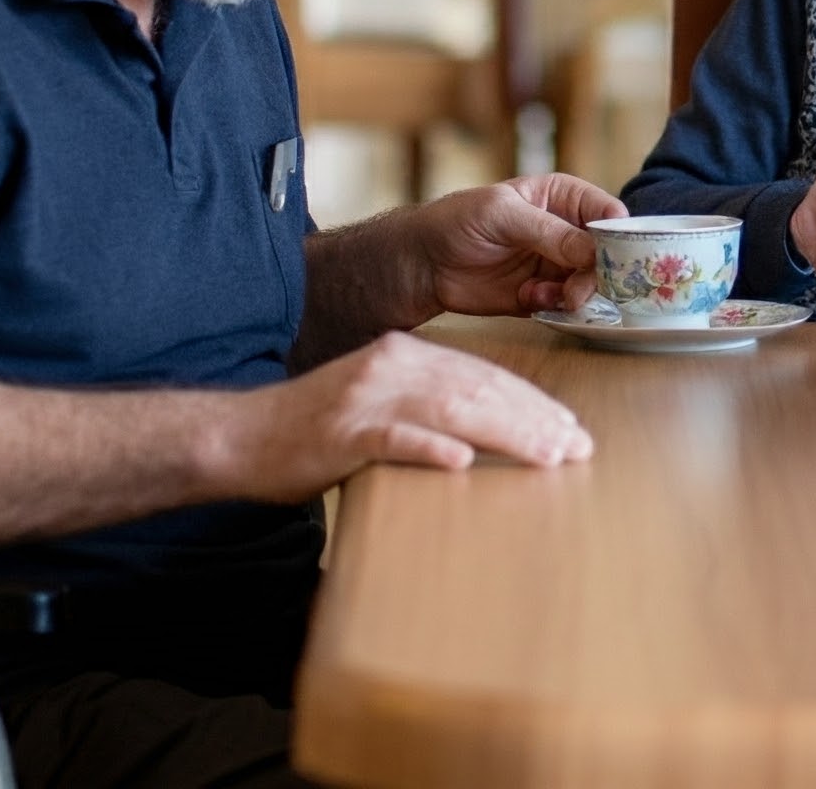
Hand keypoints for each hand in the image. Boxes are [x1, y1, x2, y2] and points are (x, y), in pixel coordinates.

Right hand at [228, 331, 592, 496]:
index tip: (571, 428)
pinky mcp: (341, 430)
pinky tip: (460, 461)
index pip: (485, 376)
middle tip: (576, 447)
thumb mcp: (380, 405)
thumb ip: (428, 408)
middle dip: (535, 419)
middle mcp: (393, 364)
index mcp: (407, 354)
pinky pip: (392, 438)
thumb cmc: (315, 430)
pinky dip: (428, 448)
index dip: (533, 402)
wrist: (239, 436)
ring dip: (506, 433)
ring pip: (452, 409)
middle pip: (480, 389)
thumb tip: (487, 435)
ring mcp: (367, 396)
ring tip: (546, 455)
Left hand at [407, 174, 625, 318]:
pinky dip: (555, 307)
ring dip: (575, 293)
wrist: (422, 264)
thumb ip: (550, 232)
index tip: (614, 256)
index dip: (617, 233)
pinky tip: (528, 300)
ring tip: (547, 296)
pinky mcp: (542, 294)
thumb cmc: (460, 221)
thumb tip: (594, 251)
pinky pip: (566, 305)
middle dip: (598, 272)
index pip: (607, 212)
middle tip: (578, 287)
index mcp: (563, 198)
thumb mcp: (505, 216)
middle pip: (605, 253)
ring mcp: (555, 264)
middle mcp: (566, 231)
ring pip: (589, 282)